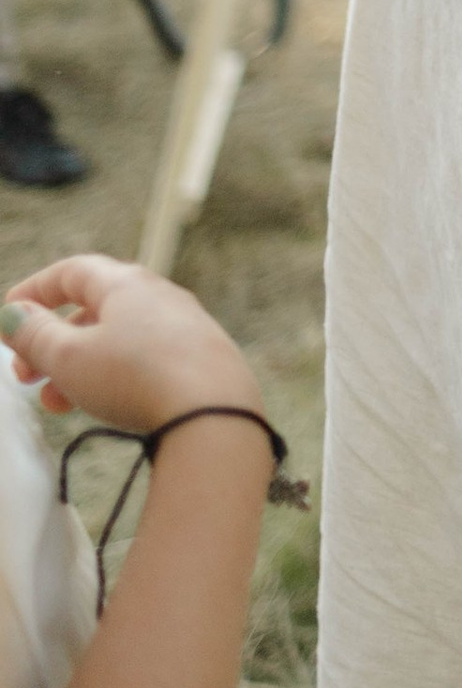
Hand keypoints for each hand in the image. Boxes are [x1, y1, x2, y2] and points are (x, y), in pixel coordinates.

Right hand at [1, 257, 262, 436]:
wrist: (214, 415)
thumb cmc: (137, 379)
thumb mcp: (69, 358)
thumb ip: (35, 334)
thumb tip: (15, 314)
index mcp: (127, 283)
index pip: (73, 272)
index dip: (36, 291)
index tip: (10, 316)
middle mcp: (161, 296)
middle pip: (94, 309)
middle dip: (52, 341)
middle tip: (25, 376)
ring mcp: (185, 327)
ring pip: (118, 339)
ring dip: (78, 366)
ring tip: (55, 404)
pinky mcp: (202, 360)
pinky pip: (145, 359)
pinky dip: (113, 376)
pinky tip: (100, 405)